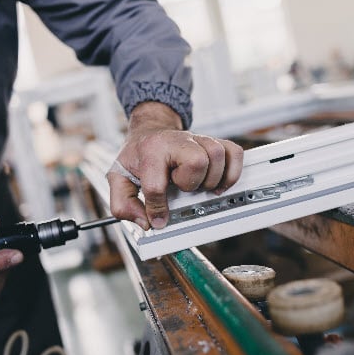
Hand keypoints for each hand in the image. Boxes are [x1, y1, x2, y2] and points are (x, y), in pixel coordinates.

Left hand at [107, 102, 243, 229]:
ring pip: (217, 155)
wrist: (149, 131)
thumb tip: (146, 222)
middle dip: (191, 183)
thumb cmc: (138, 155)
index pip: (156, 185)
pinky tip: (219, 183)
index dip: (157, 208)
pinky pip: (234, 153)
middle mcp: (177, 141)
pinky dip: (232, 172)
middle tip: (183, 189)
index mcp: (151, 151)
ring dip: (211, 179)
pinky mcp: (214, 141)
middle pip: (197, 161)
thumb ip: (123, 204)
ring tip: (199, 187)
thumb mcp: (119, 178)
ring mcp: (198, 139)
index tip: (158, 219)